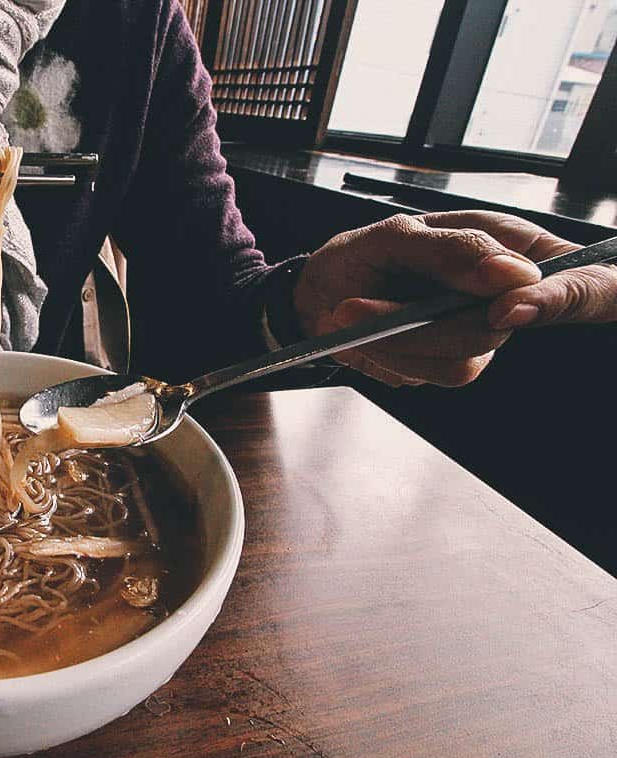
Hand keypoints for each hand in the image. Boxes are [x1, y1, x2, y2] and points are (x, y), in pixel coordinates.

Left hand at [293, 211, 608, 386]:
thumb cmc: (366, 254)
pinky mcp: (447, 364)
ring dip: (393, 343)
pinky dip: (383, 356)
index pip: (585, 285)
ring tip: (346, 316)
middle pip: (493, 330)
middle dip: (420, 325)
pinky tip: (360, 336)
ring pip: (460, 362)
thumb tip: (510, 275)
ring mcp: (478, 336)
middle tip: (351, 309)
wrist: (321, 291)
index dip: (561, 299)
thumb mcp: (399, 233)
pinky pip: (426, 374)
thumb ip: (455, 249)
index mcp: (514, 250)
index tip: (504, 307)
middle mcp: (506, 297)